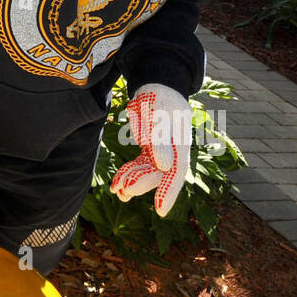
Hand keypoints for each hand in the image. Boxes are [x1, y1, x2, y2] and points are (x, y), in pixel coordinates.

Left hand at [108, 84, 192, 216]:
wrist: (155, 86)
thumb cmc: (160, 98)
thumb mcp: (160, 114)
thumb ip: (162, 140)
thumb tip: (164, 166)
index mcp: (180, 145)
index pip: (176, 173)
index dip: (169, 192)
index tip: (160, 211)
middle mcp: (172, 152)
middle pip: (159, 175)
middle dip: (142, 184)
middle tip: (124, 191)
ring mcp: (161, 152)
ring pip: (147, 172)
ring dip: (132, 182)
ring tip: (117, 191)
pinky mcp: (149, 149)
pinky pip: (139, 165)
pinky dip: (128, 173)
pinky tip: (116, 184)